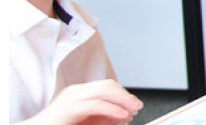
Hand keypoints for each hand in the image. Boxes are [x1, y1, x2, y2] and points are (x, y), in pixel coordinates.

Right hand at [24, 80, 142, 124]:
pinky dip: (112, 109)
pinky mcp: (68, 109)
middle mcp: (75, 92)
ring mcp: (71, 98)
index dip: (123, 95)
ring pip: (103, 91)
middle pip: (107, 85)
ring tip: (132, 110)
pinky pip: (95, 104)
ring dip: (122, 100)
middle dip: (125, 95)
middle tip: (137, 106)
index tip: (134, 105)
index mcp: (79, 92)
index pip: (107, 86)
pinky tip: (121, 115)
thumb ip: (105, 117)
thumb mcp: (88, 121)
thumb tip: (125, 115)